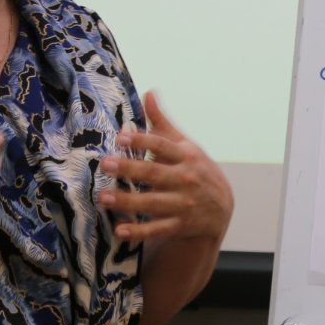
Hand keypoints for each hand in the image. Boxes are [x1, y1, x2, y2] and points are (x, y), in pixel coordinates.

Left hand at [96, 91, 233, 244]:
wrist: (221, 208)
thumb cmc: (195, 170)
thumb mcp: (184, 145)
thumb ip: (162, 122)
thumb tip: (148, 92)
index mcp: (186, 156)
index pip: (162, 146)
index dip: (142, 141)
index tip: (121, 136)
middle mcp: (186, 179)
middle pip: (154, 174)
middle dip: (129, 169)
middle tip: (105, 164)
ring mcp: (183, 204)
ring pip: (152, 204)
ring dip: (127, 202)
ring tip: (103, 197)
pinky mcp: (179, 226)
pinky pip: (157, 230)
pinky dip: (139, 232)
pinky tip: (119, 230)